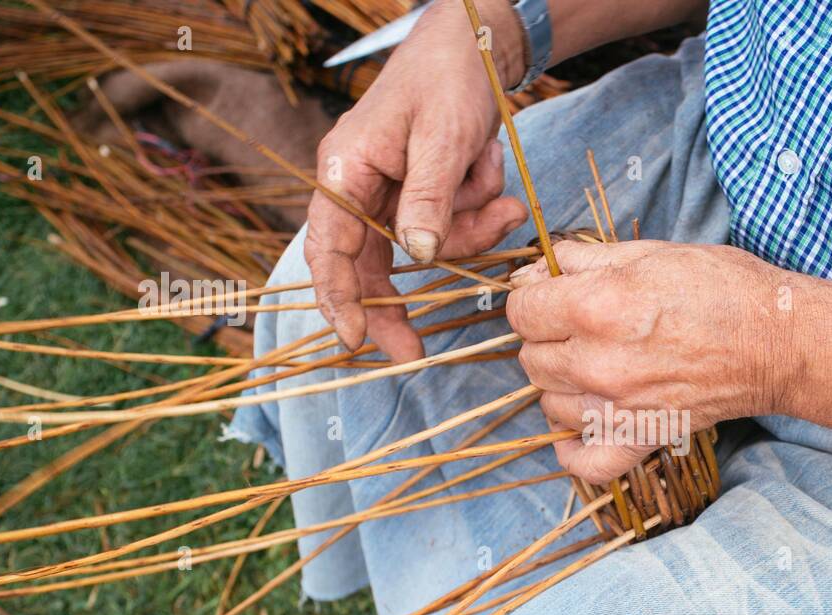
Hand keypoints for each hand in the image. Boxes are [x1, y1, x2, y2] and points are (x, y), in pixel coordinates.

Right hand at [305, 0, 529, 360]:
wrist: (473, 48)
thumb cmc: (447, 81)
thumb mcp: (442, 139)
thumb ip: (428, 198)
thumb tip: (417, 257)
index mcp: (346, 170)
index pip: (328, 246)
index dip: (336, 296)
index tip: (354, 337)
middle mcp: (359, 188)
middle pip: (366, 264)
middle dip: (397, 302)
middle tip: (414, 349)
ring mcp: (391, 194)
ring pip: (422, 250)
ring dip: (468, 235)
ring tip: (503, 200)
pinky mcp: (423, 197)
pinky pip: (449, 230)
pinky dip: (479, 218)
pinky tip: (500, 186)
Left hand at [507, 240, 799, 483]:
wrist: (779, 342)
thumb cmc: (724, 289)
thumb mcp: (652, 252)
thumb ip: (585, 259)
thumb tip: (538, 269)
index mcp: (596, 307)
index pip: (521, 310)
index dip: (533, 297)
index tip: (551, 295)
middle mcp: (598, 362)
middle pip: (530, 358)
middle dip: (546, 339)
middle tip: (577, 327)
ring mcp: (617, 407)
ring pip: (548, 403)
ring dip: (560, 384)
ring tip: (588, 367)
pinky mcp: (640, 438)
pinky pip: (585, 462)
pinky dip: (572, 450)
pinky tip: (574, 431)